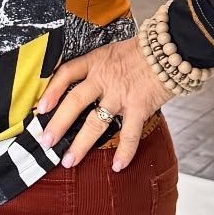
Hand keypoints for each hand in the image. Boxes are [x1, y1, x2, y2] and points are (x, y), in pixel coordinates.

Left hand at [34, 38, 169, 172]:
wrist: (173, 48)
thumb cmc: (144, 52)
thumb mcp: (114, 52)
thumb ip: (99, 69)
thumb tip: (83, 87)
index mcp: (96, 62)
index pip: (66, 73)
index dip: (51, 91)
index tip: (40, 108)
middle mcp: (105, 78)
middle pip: (74, 102)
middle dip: (58, 124)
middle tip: (45, 142)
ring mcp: (121, 94)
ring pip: (95, 122)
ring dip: (81, 144)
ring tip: (69, 161)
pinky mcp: (140, 106)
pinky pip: (129, 134)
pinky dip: (124, 152)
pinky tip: (117, 166)